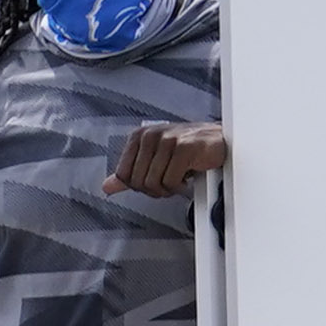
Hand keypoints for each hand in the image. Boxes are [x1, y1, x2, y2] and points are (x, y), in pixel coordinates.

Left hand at [104, 123, 229, 195]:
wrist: (218, 141)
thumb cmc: (189, 149)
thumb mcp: (154, 159)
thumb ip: (130, 172)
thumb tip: (108, 186)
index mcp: (139, 136)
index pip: (123, 174)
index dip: (138, 186)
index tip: (153, 182)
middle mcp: (151, 135)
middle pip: (138, 181)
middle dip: (154, 190)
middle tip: (168, 184)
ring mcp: (167, 140)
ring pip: (153, 183)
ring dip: (168, 189)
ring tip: (178, 180)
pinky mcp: (184, 148)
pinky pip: (171, 181)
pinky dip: (179, 187)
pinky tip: (186, 179)